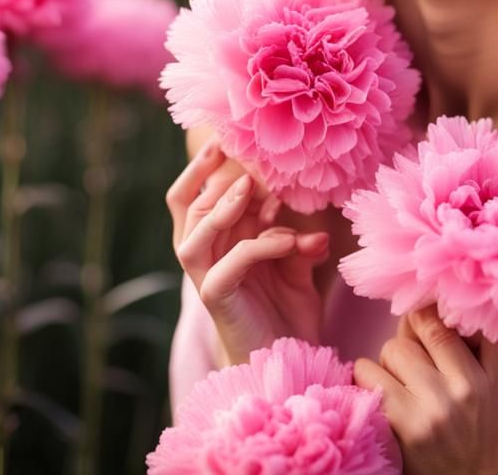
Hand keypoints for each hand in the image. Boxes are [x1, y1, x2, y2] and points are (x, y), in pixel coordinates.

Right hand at [165, 134, 330, 365]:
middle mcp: (207, 257)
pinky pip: (228, 265)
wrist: (290, 361)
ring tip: (250, 188)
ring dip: (221, 208)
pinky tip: (289, 240)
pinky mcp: (218, 301)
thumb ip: (295, 237)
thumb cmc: (290, 311)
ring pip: (192, 235)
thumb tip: (311, 219)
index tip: (230, 136)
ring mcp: (207, 279)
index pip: (196, 195)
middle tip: (238, 149)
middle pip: (187, 207)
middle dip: (210, 175)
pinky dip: (260, 246)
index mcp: (220, 241)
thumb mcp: (297, 263)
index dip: (205, 165)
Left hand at [353, 304, 497, 474]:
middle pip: (415, 330)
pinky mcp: (404, 431)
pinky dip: (367, 380)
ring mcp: (433, 412)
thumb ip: (470, 336)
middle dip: (408, 339)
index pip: (445, 319)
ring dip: (387, 362)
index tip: (421, 319)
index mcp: (491, 372)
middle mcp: (465, 389)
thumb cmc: (480, 419)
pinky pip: (368, 378)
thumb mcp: (494, 377)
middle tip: (415, 362)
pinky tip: (383, 397)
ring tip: (401, 383)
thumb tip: (419, 300)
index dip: (425, 312)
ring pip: (391, 350)